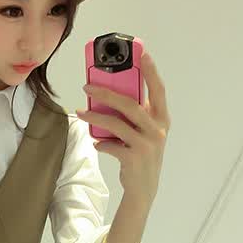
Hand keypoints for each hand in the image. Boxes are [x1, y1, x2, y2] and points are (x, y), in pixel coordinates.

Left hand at [76, 52, 170, 202]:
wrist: (144, 188)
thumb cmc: (141, 153)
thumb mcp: (143, 132)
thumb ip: (134, 114)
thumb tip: (107, 95)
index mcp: (162, 119)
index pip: (158, 89)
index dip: (151, 71)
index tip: (141, 53)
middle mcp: (158, 130)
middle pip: (131, 104)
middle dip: (107, 92)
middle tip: (88, 85)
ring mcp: (147, 144)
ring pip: (117, 123)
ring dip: (96, 116)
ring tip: (81, 112)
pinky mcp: (135, 158)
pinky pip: (111, 145)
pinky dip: (101, 142)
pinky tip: (96, 142)